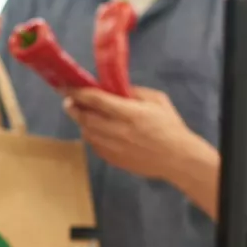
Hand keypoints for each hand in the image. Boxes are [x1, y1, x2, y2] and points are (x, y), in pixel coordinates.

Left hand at [63, 86, 201, 181]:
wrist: (178, 159)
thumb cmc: (170, 127)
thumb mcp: (158, 100)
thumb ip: (135, 92)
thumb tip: (115, 88)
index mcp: (131, 114)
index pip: (97, 101)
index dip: (79, 93)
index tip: (68, 87)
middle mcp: (119, 131)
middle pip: (86, 118)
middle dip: (73, 108)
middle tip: (69, 101)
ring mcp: (114, 148)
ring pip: (87, 133)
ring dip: (81, 122)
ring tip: (81, 114)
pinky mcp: (113, 160)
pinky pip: (94, 146)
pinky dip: (90, 136)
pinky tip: (94, 130)